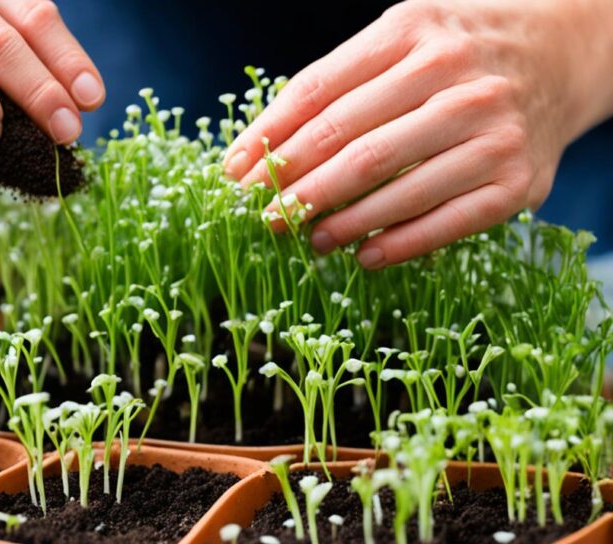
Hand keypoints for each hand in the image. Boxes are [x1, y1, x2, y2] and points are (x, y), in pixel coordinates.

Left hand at [224, 0, 612, 267]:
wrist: (563, 53)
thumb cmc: (456, 52)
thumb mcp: (398, 40)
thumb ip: (333, 85)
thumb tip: (258, 149)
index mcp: (410, 35)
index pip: (318, 95)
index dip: (268, 140)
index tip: (234, 175)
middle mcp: (455, 79)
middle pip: (352, 146)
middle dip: (296, 188)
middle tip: (264, 215)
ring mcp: (492, 132)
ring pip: (394, 187)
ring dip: (338, 221)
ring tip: (307, 237)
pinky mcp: (518, 181)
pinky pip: (445, 223)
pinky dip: (396, 244)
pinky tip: (361, 255)